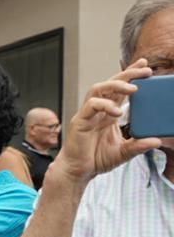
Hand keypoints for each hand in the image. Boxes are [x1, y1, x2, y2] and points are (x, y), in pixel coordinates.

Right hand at [53, 65, 162, 183]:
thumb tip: (157, 141)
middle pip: (111, 83)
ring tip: (133, 88)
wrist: (78, 171)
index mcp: (108, 113)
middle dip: (128, 74)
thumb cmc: (97, 159)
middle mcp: (98, 110)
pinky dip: (105, 105)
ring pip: (98, 89)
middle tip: (145, 70)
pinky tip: (117, 112)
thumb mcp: (124, 152)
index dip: (130, 75)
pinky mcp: (80, 121)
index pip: (119, 89)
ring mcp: (88, 114)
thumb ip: (138, 145)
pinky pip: (91, 106)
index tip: (144, 65)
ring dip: (116, 85)